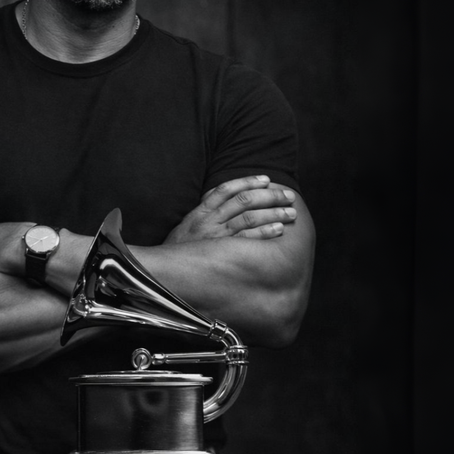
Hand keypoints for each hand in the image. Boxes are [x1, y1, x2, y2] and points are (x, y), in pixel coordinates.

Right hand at [164, 175, 298, 243]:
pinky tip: (279, 229)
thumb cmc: (180, 251)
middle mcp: (209, 220)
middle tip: (289, 196)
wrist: (162, 274)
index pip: (226, 189)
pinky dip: (264, 232)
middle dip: (270, 196)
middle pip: (244, 201)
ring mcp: (215, 236)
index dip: (248, 182)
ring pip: (248, 217)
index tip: (267, 179)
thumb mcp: (188, 226)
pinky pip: (246, 239)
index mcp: (201, 211)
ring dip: (272, 213)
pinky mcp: (220, 253)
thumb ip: (205, 212)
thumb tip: (223, 198)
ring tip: (291, 213)